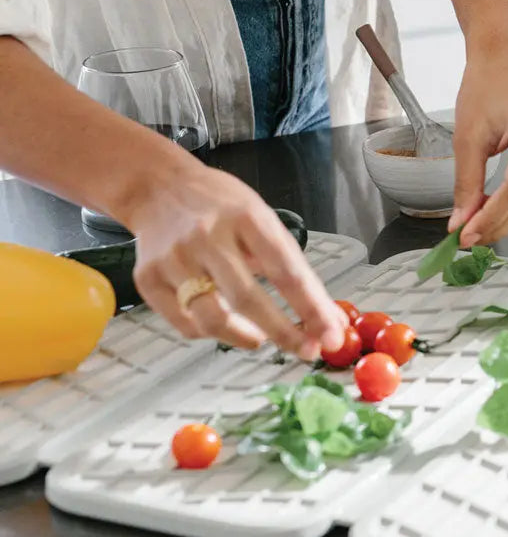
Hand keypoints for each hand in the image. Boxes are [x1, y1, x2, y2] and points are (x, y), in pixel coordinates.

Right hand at [125, 162, 346, 358]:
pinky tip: (225, 323)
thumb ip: (287, 261)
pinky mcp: (148, 278)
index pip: (286, 270)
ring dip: (245, 337)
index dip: (312, 308)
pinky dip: (211, 333)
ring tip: (261, 337)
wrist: (158, 187)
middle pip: (248, 299)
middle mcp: (207, 236)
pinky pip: (186, 324)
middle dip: (284, 333)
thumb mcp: (261, 216)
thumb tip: (322, 312)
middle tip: (306, 350)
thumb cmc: (218, 205)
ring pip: (212, 318)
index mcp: (245, 217)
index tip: (331, 334)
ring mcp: (174, 259)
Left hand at [448, 52, 507, 245]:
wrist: (507, 66)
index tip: (463, 236)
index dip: (490, 218)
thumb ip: (466, 184)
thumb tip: (460, 224)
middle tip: (466, 237)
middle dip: (499, 226)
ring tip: (477, 223)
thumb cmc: (487, 90)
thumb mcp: (468, 136)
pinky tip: (496, 208)